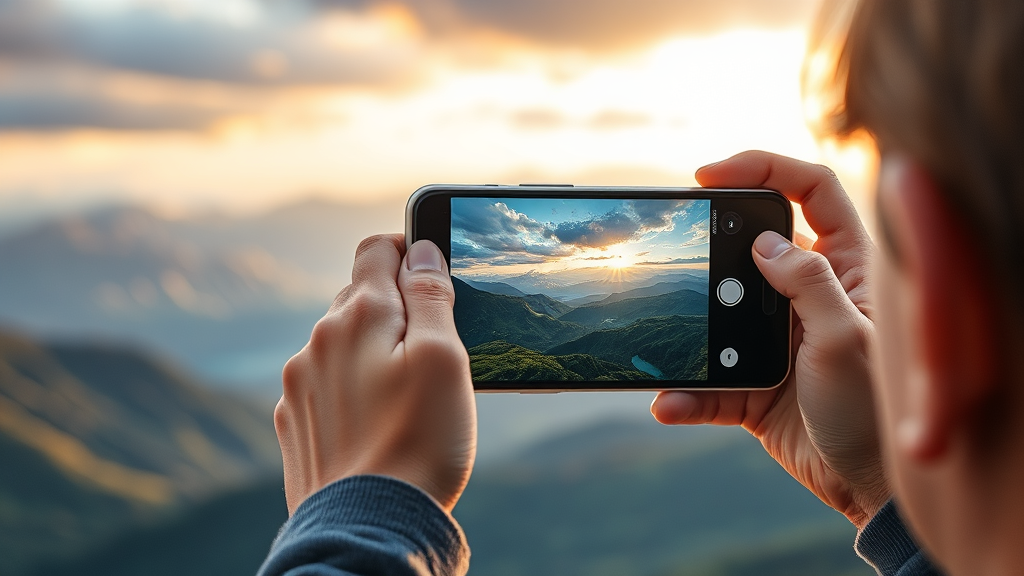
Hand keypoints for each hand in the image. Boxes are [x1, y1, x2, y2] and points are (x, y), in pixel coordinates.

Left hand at [275, 236, 475, 514]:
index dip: (408, 247)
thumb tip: (422, 251)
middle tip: (432, 343)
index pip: (376, 250)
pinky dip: (349, 389)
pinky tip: (376, 422)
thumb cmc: (419, 443)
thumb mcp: (444, 359)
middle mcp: (318, 341)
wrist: (370, 528)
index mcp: (358, 316)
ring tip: (405, 395)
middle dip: (394, 307)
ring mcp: (298, 384)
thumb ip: (431, 296)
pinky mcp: (292, 423)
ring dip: (370, 351)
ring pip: (339, 343)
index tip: (431, 268)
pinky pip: (323, 385)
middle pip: (358, 296)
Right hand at [651, 151, 889, 528]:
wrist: (867, 486)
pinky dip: (686, 393)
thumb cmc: (878, 408)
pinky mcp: (750, 383)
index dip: (763, 168)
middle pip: (748, 248)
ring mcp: (775, 339)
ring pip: (717, 315)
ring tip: (670, 347)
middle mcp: (807, 296)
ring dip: (690, 334)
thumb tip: (762, 243)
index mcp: (846, 268)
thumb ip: (808, 282)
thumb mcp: (847, 337)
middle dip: (710, 252)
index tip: (709, 176)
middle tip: (678, 258)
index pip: (810, 191)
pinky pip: (707, 380)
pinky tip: (670, 402)